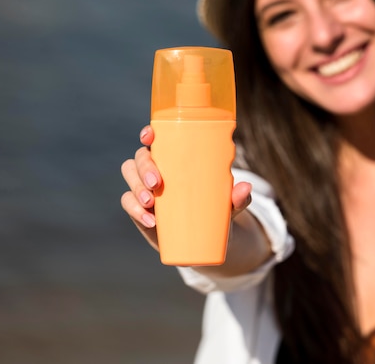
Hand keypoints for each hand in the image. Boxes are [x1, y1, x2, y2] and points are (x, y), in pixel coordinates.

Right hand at [120, 125, 252, 251]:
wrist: (204, 239)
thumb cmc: (214, 209)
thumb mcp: (227, 204)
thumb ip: (237, 197)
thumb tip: (246, 187)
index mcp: (175, 157)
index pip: (156, 139)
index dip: (148, 134)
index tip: (149, 136)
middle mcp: (156, 168)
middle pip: (139, 158)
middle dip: (145, 167)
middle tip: (157, 183)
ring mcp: (145, 187)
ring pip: (130, 176)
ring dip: (137, 187)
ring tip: (151, 203)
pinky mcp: (138, 208)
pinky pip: (128, 203)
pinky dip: (136, 211)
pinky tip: (150, 221)